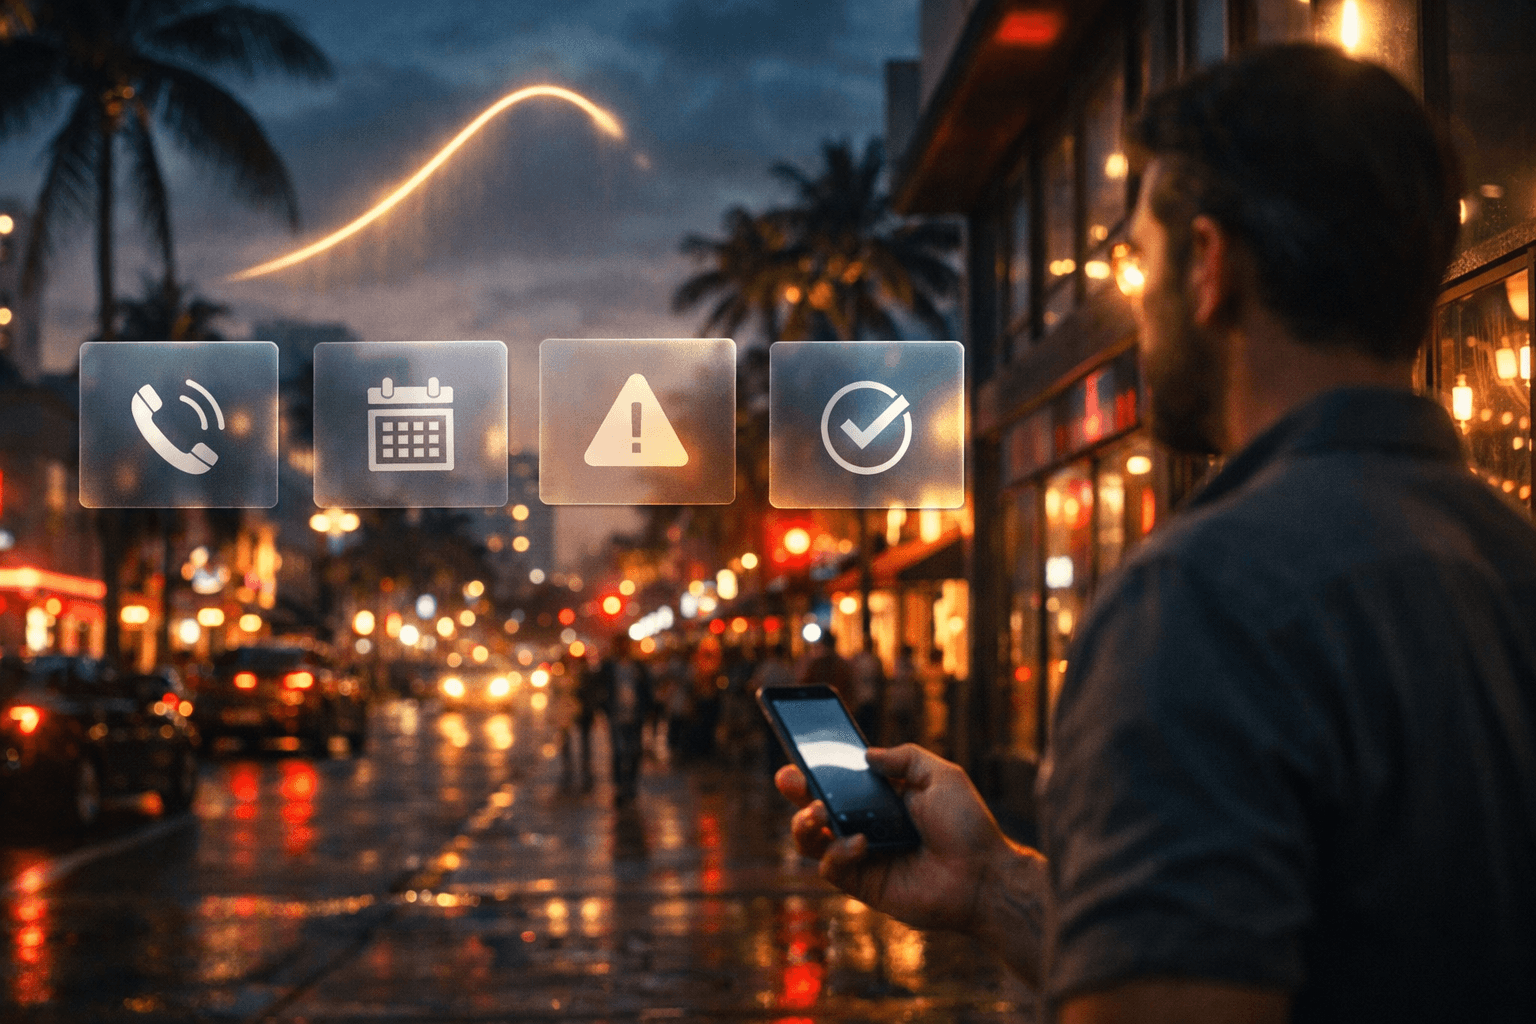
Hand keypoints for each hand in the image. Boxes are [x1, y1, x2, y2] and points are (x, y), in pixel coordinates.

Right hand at [775, 744, 1012, 935]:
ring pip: (812, 841)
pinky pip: (831, 868)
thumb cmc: (968, 826)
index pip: (840, 780)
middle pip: (815, 807)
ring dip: (804, 823)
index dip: (817, 768)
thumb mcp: (942, 775)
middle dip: (795, 791)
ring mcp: (862, 856)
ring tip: (818, 813)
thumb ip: (905, 757)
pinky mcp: (863, 884)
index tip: (799, 753)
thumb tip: (866, 754)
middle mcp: (866, 825)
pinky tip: (860, 843)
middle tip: (789, 778)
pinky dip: (838, 852)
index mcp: (883, 798)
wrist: (984, 875)